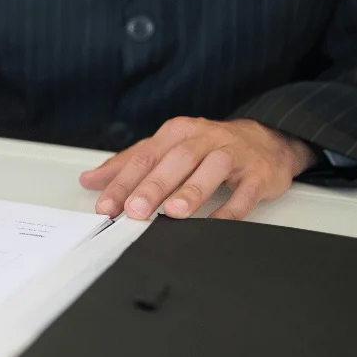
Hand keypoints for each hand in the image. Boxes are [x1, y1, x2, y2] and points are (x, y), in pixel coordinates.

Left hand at [79, 117, 316, 220]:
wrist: (267, 141)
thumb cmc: (208, 147)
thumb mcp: (165, 150)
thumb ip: (127, 165)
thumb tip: (89, 180)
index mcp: (177, 133)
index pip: (144, 157)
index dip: (123, 183)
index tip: (106, 207)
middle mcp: (205, 138)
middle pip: (176, 160)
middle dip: (153, 186)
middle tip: (135, 210)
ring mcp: (234, 154)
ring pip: (213, 168)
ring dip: (192, 190)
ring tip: (174, 212)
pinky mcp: (259, 173)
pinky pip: (245, 192)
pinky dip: (231, 209)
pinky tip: (215, 223)